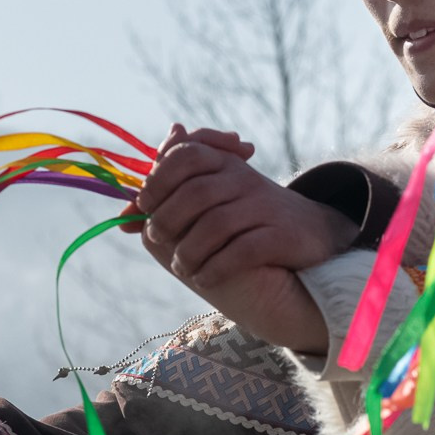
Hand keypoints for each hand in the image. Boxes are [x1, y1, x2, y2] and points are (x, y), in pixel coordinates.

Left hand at [129, 127, 355, 353]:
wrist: (312, 232)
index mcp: (224, 163)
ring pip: (215, 225)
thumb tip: (122, 217)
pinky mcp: (280, 236)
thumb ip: (170, 201)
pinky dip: (215, 268)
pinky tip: (203, 278)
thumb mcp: (213, 200)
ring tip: (181, 266)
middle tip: (158, 239)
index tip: (144, 206)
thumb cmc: (249, 216)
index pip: (185, 156)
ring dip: (189, 252)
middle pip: (195, 193)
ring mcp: (264, 206)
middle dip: (168, 220)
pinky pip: (242, 251)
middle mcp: (244, 179)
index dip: (158, 180)